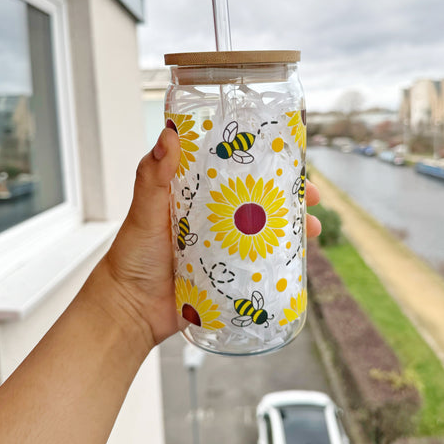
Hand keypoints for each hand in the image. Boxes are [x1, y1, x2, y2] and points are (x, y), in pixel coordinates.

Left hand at [104, 128, 321, 346]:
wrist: (130, 309)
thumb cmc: (132, 256)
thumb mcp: (144, 211)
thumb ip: (152, 176)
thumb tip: (169, 134)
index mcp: (196, 196)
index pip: (234, 171)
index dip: (262, 162)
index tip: (287, 157)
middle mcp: (214, 217)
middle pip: (257, 200)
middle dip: (288, 197)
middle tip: (311, 197)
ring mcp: (224, 245)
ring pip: (264, 230)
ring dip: (291, 228)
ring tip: (313, 229)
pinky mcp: (229, 273)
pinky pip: (259, 262)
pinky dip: (280, 259)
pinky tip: (299, 259)